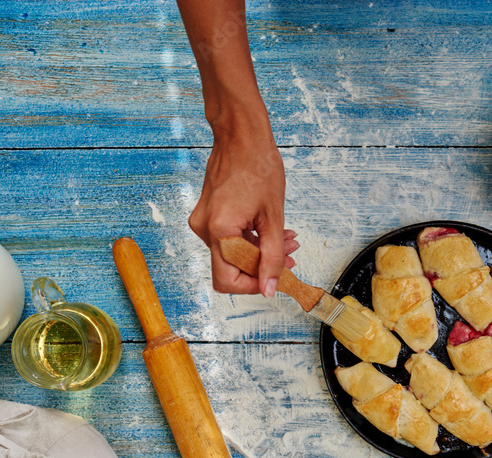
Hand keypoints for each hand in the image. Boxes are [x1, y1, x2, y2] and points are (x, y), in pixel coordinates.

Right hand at [189, 127, 298, 295]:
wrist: (241, 136)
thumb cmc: (258, 165)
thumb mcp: (274, 217)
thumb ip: (272, 256)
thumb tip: (269, 288)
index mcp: (219, 230)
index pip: (228, 280)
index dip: (254, 285)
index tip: (275, 279)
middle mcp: (204, 228)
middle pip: (230, 269)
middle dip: (261, 267)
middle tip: (289, 257)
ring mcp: (203, 221)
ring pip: (231, 254)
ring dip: (259, 252)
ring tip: (286, 240)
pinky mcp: (208, 215)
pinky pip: (228, 239)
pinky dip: (250, 240)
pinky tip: (270, 231)